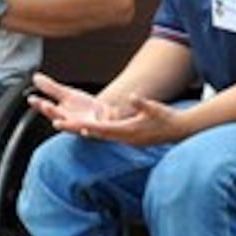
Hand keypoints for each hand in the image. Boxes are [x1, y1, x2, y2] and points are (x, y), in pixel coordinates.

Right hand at [28, 72, 119, 130]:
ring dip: (65, 126)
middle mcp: (69, 122)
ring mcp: (82, 127)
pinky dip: (88, 131)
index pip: (47, 108)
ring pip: (72, 128)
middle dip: (51, 112)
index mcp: (60, 113)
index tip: (31, 98)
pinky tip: (85, 130)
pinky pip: (92, 132)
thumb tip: (35, 77)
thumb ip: (51, 88)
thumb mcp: (67, 94)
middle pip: (58, 117)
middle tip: (44, 105)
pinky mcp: (96, 130)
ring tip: (57, 123)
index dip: (39, 104)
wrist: (105, 116)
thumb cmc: (83, 108)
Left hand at [73, 95, 192, 146]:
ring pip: (99, 135)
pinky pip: (106, 134)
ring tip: (63, 124)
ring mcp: (125, 139)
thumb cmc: (168, 119)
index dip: (86, 126)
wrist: (179, 131)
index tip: (72, 124)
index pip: (103, 129)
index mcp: (129, 132)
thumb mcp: (156, 109)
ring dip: (81, 130)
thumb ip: (143, 104)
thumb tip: (133, 96)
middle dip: (76, 129)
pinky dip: (93, 131)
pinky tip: (83, 127)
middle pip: (95, 133)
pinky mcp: (127, 137)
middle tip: (56, 123)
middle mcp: (124, 138)